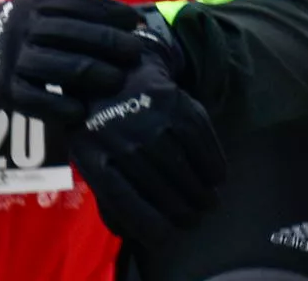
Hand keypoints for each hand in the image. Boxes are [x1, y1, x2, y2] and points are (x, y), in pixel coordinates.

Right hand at [0, 0, 155, 124]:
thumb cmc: (23, 32)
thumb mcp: (41, 10)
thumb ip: (78, 13)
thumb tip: (131, 20)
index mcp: (36, 4)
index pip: (75, 2)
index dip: (107, 11)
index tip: (134, 22)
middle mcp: (24, 27)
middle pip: (70, 33)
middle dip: (107, 42)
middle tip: (134, 52)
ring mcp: (14, 58)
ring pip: (56, 65)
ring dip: (90, 72)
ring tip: (116, 80)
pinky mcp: (6, 89)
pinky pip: (35, 98)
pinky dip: (59, 105)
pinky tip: (82, 110)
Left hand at [68, 60, 224, 244]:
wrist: (114, 69)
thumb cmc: (101, 124)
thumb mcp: (91, 157)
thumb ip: (108, 195)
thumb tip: (130, 232)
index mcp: (93, 155)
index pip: (123, 201)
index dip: (149, 225)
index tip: (167, 238)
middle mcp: (119, 137)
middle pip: (159, 188)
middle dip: (182, 212)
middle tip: (194, 220)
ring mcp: (147, 118)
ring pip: (182, 168)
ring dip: (201, 193)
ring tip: (208, 203)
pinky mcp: (172, 101)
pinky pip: (199, 141)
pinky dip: (213, 164)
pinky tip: (217, 177)